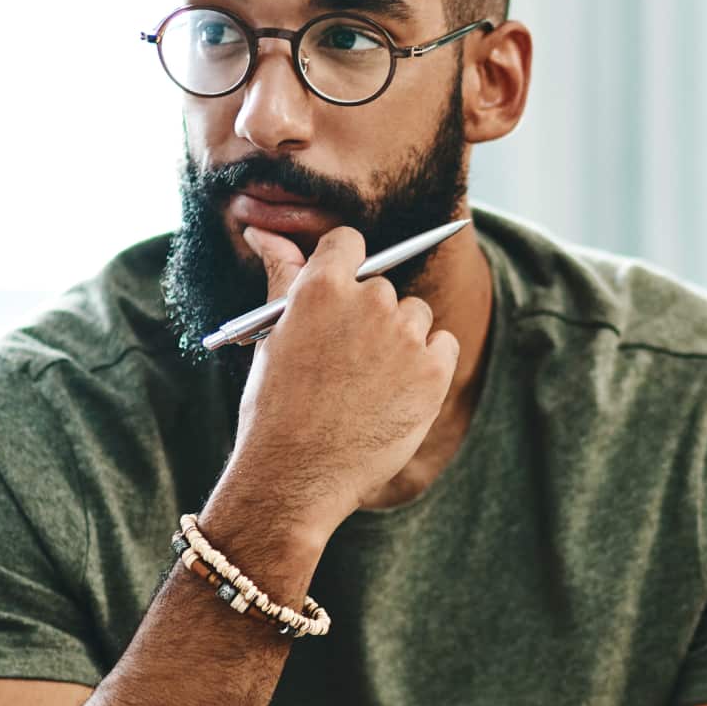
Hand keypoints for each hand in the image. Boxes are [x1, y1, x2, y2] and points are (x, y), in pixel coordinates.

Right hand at [222, 225, 458, 536]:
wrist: (295, 476)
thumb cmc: (275, 408)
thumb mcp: (273, 335)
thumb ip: (282, 275)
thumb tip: (262, 229)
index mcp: (321, 287)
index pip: (348, 242)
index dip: (345, 267)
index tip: (341, 296)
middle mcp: (368, 302)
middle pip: (382, 287)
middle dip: (368, 317)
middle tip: (346, 363)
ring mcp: (405, 336)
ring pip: (415, 316)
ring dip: (399, 341)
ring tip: (368, 384)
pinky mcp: (434, 370)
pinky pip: (444, 345)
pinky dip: (428, 364)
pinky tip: (397, 394)